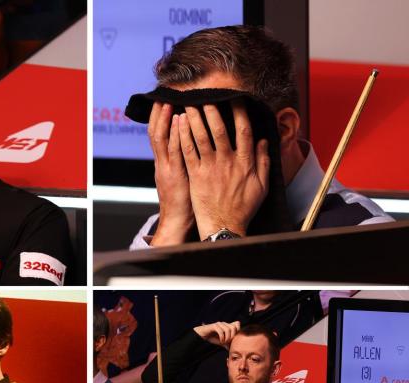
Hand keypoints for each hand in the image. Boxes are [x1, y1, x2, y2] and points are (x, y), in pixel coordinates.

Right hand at [148, 102, 194, 245]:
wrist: (178, 223)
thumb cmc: (185, 203)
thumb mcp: (182, 180)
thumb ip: (186, 163)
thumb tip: (193, 149)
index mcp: (165, 164)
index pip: (160, 137)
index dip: (160, 120)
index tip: (165, 102)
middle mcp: (163, 163)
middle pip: (156, 133)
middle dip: (159, 114)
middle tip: (163, 95)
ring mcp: (167, 168)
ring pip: (161, 138)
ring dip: (165, 118)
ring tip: (169, 100)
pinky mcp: (175, 174)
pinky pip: (174, 150)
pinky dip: (174, 134)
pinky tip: (178, 121)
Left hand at [177, 100, 269, 239]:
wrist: (224, 226)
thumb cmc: (243, 207)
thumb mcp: (262, 185)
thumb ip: (264, 161)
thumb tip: (264, 140)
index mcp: (245, 162)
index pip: (244, 130)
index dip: (240, 112)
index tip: (235, 98)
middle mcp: (228, 162)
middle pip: (219, 129)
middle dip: (212, 109)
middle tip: (204, 95)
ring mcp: (210, 168)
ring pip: (201, 138)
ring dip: (194, 119)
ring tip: (187, 104)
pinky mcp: (196, 176)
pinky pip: (188, 152)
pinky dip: (183, 136)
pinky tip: (178, 125)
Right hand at [193, 321, 240, 347]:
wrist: (201, 335)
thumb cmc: (212, 337)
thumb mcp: (222, 341)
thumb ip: (227, 343)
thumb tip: (231, 349)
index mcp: (227, 326)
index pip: (237, 324)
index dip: (238, 330)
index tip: (234, 338)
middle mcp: (224, 324)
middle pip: (234, 327)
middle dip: (232, 336)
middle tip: (228, 342)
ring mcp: (219, 324)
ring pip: (228, 330)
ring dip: (227, 338)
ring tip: (224, 342)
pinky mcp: (214, 326)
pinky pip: (221, 331)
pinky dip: (222, 338)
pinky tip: (220, 341)